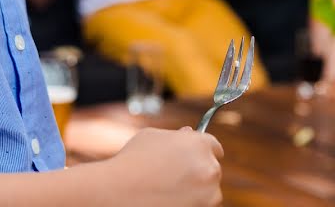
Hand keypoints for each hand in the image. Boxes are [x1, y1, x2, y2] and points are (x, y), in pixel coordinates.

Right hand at [108, 127, 223, 205]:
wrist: (119, 190)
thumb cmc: (132, 160)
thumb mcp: (152, 136)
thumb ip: (175, 135)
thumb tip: (188, 134)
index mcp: (200, 144)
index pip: (215, 147)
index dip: (203, 152)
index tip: (196, 158)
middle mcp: (209, 167)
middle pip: (213, 169)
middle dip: (199, 170)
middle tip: (176, 174)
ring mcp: (208, 193)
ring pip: (210, 191)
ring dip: (197, 190)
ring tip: (170, 188)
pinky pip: (202, 205)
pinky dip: (191, 203)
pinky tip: (170, 198)